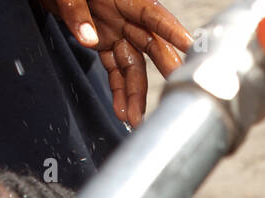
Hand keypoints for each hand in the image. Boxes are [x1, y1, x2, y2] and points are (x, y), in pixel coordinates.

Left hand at [41, 0, 193, 124]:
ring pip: (133, 66)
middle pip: (150, 44)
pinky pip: (115, 71)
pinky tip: (122, 110)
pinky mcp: (104, 45)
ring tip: (136, 118)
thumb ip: (76, 12)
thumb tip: (89, 38)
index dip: (170, 29)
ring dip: (135, 94)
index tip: (188, 44)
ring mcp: (115, 32)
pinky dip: (118, 92)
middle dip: (164, 68)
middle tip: (176, 88)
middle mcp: (123, 17)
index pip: (151, 13)